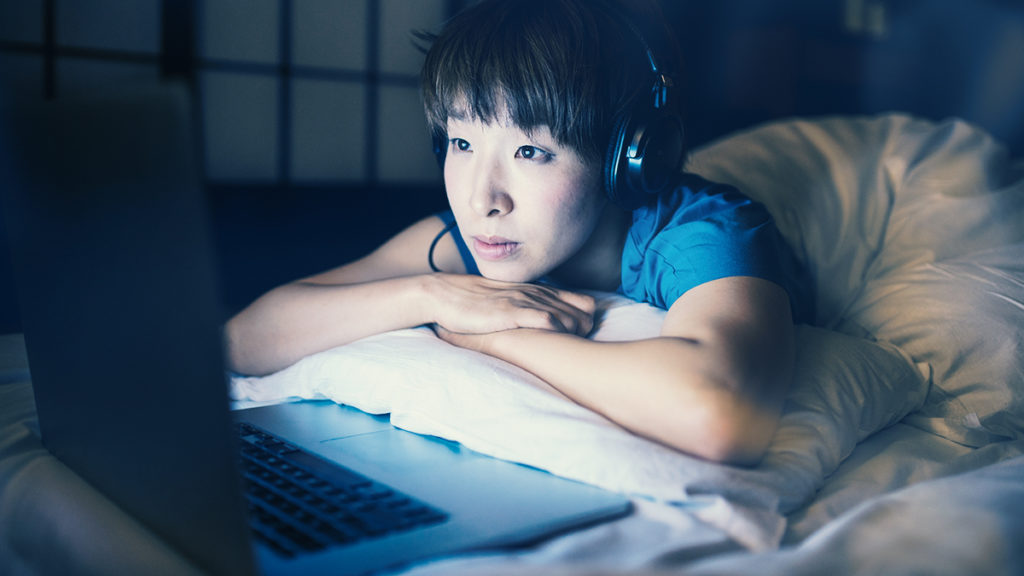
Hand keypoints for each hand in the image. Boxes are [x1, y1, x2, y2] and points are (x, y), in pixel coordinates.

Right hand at [427, 274, 595, 336]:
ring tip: (565, 349)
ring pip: (569, 317)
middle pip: (584, 313)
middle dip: (586, 332)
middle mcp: (537, 293)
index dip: (588, 321)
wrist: (446, 294)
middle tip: (575, 347)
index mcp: (539, 291)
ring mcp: (525, 301)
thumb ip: (530, 308)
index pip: (584, 303)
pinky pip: (546, 319)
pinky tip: (552, 341)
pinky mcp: (511, 311)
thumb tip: (549, 327)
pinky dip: (556, 331)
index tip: (581, 338)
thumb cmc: (477, 302)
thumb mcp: (510, 301)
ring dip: (573, 335)